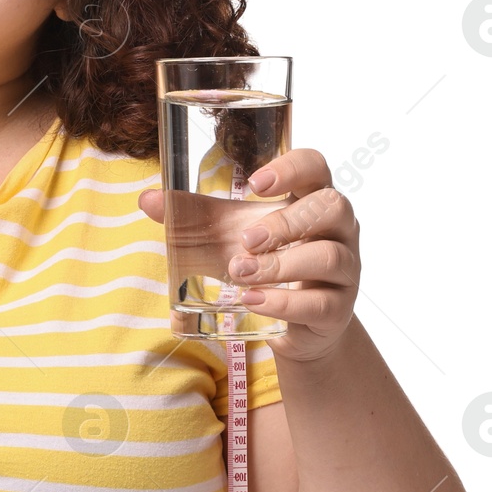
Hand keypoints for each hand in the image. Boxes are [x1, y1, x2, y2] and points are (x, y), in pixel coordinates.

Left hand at [138, 147, 359, 363]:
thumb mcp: (227, 236)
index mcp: (310, 199)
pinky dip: (283, 302)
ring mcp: (344, 269)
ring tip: (240, 273)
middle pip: (331, 207)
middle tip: (245, 240)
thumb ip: (193, 216)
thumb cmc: (265, 264)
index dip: (292, 168)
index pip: (316, 166)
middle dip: (285, 222)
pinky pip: (321, 302)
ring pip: (329, 256)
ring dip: (280, 264)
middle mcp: (338, 229)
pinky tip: (254, 301)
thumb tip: (147, 199)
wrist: (293, 325)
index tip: (255, 183)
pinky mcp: (339, 309)